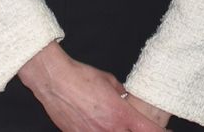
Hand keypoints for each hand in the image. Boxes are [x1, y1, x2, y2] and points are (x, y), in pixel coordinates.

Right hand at [18, 42, 166, 131]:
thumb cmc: (81, 77)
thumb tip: (126, 98)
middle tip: (136, 127)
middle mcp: (109, 129)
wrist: (54, 81)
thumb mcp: (110, 81)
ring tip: (112, 123)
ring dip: (117, 131)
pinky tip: (97, 125)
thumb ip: (122, 94)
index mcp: (121, 114)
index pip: (149, 131)